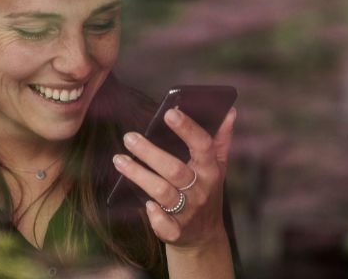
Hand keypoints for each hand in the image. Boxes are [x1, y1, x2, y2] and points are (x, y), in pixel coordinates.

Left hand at [112, 107, 236, 247]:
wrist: (205, 235)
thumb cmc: (206, 192)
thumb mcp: (217, 167)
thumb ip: (221, 139)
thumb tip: (229, 112)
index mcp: (210, 170)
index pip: (202, 146)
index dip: (187, 129)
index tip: (169, 113)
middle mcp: (200, 190)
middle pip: (175, 169)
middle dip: (150, 153)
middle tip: (129, 137)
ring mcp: (189, 211)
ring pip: (163, 192)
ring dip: (139, 176)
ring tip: (119, 159)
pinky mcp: (177, 231)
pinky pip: (166, 224)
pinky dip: (156, 216)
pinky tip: (145, 204)